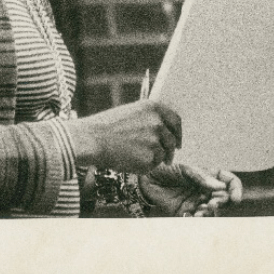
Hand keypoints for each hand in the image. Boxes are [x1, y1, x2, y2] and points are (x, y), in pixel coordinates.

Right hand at [65, 101, 181, 173]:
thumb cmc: (108, 127)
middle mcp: (158, 123)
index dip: (178, 133)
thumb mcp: (132, 113)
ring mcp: (155, 140)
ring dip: (155, 158)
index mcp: (154, 108)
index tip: (178, 142)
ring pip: (163, 154)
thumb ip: (150, 119)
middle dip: (171, 151)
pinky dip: (145, 165)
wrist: (94, 139)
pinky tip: (130, 160)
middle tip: (168, 159)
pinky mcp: (151, 158)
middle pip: (172, 140)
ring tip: (135, 156)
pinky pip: (153, 165)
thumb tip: (165, 133)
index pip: (176, 120)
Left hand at [139, 163, 241, 217]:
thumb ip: (201, 177)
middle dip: (221, 203)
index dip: (235, 188)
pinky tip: (193, 216)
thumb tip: (220, 186)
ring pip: (212, 211)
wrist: (146, 180)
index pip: (228, 181)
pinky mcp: (187, 213)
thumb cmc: (165, 170)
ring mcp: (197, 202)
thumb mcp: (183, 169)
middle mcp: (205, 190)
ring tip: (200, 211)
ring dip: (210, 213)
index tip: (236, 198)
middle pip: (223, 199)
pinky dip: (199, 219)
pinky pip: (198, 219)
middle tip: (212, 204)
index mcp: (207, 176)